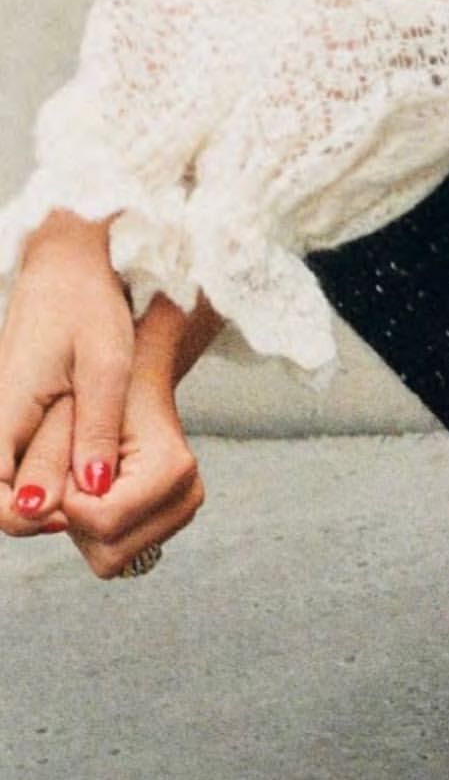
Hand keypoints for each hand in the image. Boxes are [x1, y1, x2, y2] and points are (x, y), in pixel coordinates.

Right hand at [0, 211, 133, 537]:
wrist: (68, 262)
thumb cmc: (89, 304)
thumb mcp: (105, 365)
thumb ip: (96, 428)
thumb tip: (91, 490)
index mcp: (6, 408)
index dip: (27, 517)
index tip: (70, 513)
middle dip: (38, 511)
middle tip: (89, 501)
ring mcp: (1, 413)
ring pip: (8, 479)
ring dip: (44, 492)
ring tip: (91, 484)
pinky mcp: (13, 409)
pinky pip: (16, 457)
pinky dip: (45, 470)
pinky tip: (81, 463)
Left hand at [61, 374, 204, 579]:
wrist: (131, 380)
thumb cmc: (95, 387)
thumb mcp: (65, 414)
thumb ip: (46, 461)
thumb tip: (30, 510)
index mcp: (172, 468)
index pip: (104, 522)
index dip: (68, 502)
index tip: (65, 466)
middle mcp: (187, 497)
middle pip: (109, 554)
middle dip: (77, 518)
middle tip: (73, 472)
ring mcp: (182, 513)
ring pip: (111, 560)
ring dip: (83, 527)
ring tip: (84, 480)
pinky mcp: (169, 524)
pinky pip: (116, 553)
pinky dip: (94, 530)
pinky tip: (94, 493)